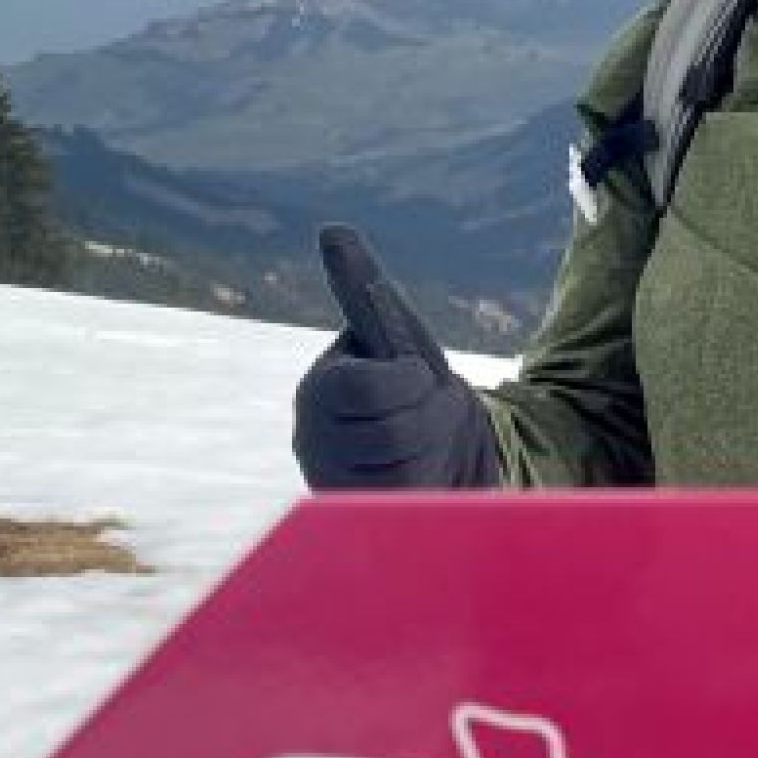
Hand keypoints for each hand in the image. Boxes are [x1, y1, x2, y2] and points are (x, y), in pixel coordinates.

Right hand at [292, 225, 501, 490]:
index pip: (363, 389)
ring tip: (430, 441)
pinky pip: (420, 509)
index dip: (410, 381)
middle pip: (397, 435)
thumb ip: (361, 286)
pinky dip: (440, 485)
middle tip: (431, 411)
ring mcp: (341, 492)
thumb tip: (332, 230)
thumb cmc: (410, 387)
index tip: (421, 374)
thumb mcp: (396, 336)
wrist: (440, 452)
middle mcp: (316, 446)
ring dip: (441, 451)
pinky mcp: (371, 527)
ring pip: (412, 473)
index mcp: (319, 393)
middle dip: (435, 417)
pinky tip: (430, 475)